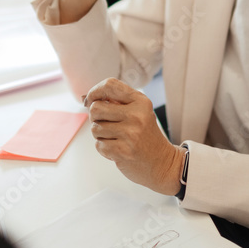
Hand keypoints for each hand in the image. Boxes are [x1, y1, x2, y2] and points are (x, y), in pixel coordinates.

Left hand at [84, 77, 185, 195]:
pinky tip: (117, 148)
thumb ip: (116, 102)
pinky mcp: (123, 151)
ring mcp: (130, 133)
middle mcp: (136, 115)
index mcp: (140, 101)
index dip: (94, 91)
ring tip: (115, 137)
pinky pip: (99, 144)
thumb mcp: (138, 112)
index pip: (110, 85)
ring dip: (100, 134)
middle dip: (94, 117)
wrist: (162, 162)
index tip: (90, 99)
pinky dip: (104, 147)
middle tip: (105, 123)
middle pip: (96, 107)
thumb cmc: (146, 136)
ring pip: (95, 127)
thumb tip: (86, 98)